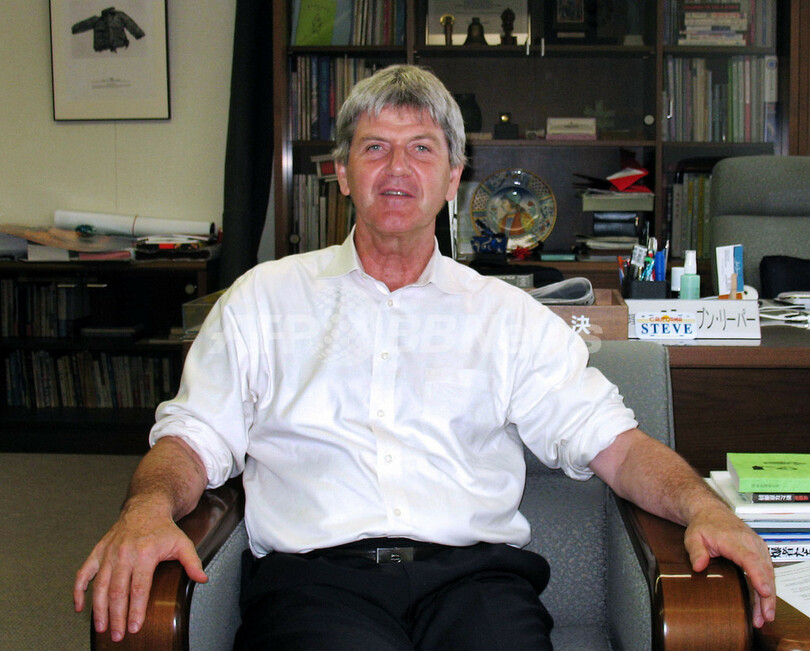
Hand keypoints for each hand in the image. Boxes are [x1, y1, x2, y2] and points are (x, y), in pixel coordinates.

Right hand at [73, 499, 207, 641]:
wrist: (145, 508)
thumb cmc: (163, 528)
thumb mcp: (182, 542)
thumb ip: (192, 562)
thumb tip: (202, 579)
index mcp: (145, 553)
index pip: (139, 588)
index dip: (136, 610)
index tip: (135, 627)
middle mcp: (124, 554)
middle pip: (117, 591)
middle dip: (117, 616)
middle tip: (117, 635)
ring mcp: (109, 553)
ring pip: (99, 586)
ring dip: (99, 609)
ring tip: (101, 627)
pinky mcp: (98, 552)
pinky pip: (83, 573)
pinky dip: (79, 590)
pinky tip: (79, 606)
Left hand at [684, 507, 775, 627]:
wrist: (711, 512)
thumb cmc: (703, 525)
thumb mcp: (693, 536)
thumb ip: (696, 551)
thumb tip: (699, 566)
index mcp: (735, 540)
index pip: (750, 559)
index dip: (758, 576)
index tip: (764, 591)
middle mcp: (751, 543)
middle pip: (764, 571)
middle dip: (767, 596)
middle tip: (765, 616)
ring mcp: (758, 547)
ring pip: (769, 574)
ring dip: (768, 596)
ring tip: (764, 617)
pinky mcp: (760, 552)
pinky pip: (767, 572)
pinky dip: (767, 588)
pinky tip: (764, 605)